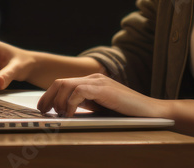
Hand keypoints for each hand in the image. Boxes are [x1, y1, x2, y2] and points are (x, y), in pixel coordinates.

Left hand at [37, 73, 168, 117]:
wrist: (151, 112)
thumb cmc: (127, 113)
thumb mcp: (101, 109)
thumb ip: (85, 106)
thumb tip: (64, 112)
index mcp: (91, 81)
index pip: (63, 83)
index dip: (49, 95)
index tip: (42, 108)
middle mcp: (93, 78)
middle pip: (60, 82)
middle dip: (47, 97)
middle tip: (43, 111)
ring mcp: (98, 82)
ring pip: (66, 85)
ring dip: (58, 102)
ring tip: (60, 115)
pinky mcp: (104, 89)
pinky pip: (78, 92)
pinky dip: (70, 104)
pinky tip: (70, 115)